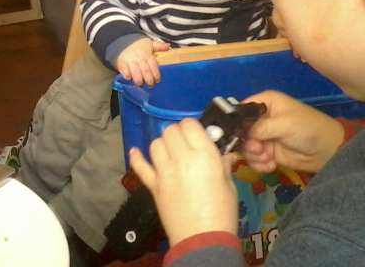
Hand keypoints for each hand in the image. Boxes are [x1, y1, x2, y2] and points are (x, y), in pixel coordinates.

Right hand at [116, 38, 169, 86]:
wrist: (123, 40)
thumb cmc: (138, 45)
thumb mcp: (149, 43)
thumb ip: (159, 46)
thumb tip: (168, 46)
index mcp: (147, 55)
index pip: (154, 66)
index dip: (156, 74)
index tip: (157, 81)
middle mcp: (140, 59)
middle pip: (146, 71)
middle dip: (149, 80)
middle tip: (150, 86)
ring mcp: (130, 61)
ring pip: (136, 72)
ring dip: (138, 79)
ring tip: (139, 84)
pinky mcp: (121, 63)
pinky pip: (123, 69)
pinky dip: (126, 74)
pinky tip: (128, 78)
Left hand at [130, 119, 238, 245]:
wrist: (202, 240)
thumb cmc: (222, 212)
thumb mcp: (229, 185)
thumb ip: (223, 165)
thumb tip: (222, 154)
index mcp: (204, 155)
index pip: (190, 124)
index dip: (192, 127)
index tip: (196, 135)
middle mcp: (181, 157)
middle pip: (171, 131)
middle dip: (178, 134)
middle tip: (185, 144)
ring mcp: (164, 171)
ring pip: (156, 144)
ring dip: (163, 144)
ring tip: (171, 152)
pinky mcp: (153, 185)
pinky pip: (140, 166)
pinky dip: (136, 158)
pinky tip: (135, 151)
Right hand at [241, 90, 343, 173]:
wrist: (328, 151)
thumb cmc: (308, 128)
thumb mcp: (285, 124)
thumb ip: (261, 128)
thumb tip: (240, 133)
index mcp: (264, 103)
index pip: (241, 111)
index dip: (236, 124)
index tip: (238, 137)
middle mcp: (260, 119)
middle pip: (240, 132)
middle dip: (248, 144)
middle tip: (260, 150)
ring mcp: (263, 137)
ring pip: (245, 148)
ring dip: (254, 156)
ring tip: (268, 159)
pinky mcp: (267, 153)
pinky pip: (254, 159)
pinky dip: (260, 164)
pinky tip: (271, 165)